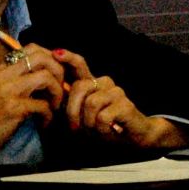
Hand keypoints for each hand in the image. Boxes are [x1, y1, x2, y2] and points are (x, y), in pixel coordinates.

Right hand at [0, 42, 64, 162]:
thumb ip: (18, 79)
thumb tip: (46, 73)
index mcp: (1, 70)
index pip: (32, 49)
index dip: (51, 57)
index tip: (56, 73)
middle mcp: (4, 75)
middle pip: (42, 58)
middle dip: (59, 71)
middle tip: (60, 87)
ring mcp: (8, 91)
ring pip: (46, 78)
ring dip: (57, 92)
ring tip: (55, 106)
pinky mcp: (14, 108)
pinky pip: (43, 105)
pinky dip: (49, 114)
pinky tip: (45, 122)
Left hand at [53, 48, 188, 149]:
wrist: (133, 136)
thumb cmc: (104, 126)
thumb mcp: (83, 116)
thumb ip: (71, 103)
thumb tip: (59, 89)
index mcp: (93, 84)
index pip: (80, 65)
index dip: (68, 58)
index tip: (56, 53)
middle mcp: (105, 83)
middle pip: (80, 87)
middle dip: (72, 111)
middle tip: (76, 128)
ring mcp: (117, 92)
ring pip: (91, 103)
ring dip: (88, 123)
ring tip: (96, 129)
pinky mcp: (126, 105)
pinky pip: (102, 117)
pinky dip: (100, 129)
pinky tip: (108, 130)